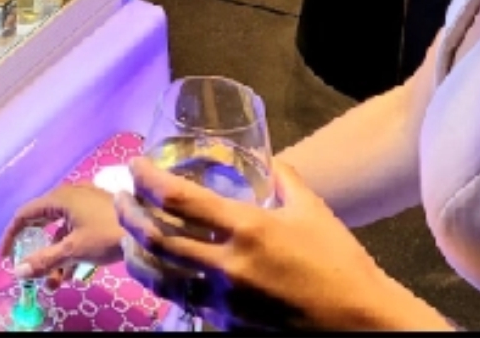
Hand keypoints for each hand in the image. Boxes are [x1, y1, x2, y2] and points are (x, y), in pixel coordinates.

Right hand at [0, 185, 123, 289]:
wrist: (145, 227)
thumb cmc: (106, 233)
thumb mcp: (73, 250)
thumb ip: (44, 260)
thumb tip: (17, 271)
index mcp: (60, 198)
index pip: (25, 214)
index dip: (11, 236)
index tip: (6, 258)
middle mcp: (70, 195)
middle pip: (42, 223)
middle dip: (36, 251)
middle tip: (30, 271)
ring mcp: (84, 203)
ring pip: (60, 231)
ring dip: (54, 257)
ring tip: (55, 283)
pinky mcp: (96, 212)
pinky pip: (74, 231)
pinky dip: (68, 250)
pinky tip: (70, 274)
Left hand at [116, 158, 452, 331]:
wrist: (358, 322)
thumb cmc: (338, 260)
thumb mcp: (310, 208)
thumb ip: (281, 177)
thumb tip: (263, 158)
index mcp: (246, 228)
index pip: (178, 200)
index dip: (147, 179)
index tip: (135, 165)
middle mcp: (227, 265)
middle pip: (158, 240)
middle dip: (130, 215)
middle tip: (121, 198)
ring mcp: (225, 301)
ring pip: (161, 278)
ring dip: (136, 254)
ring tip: (127, 236)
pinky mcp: (228, 326)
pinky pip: (186, 303)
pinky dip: (166, 285)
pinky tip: (162, 272)